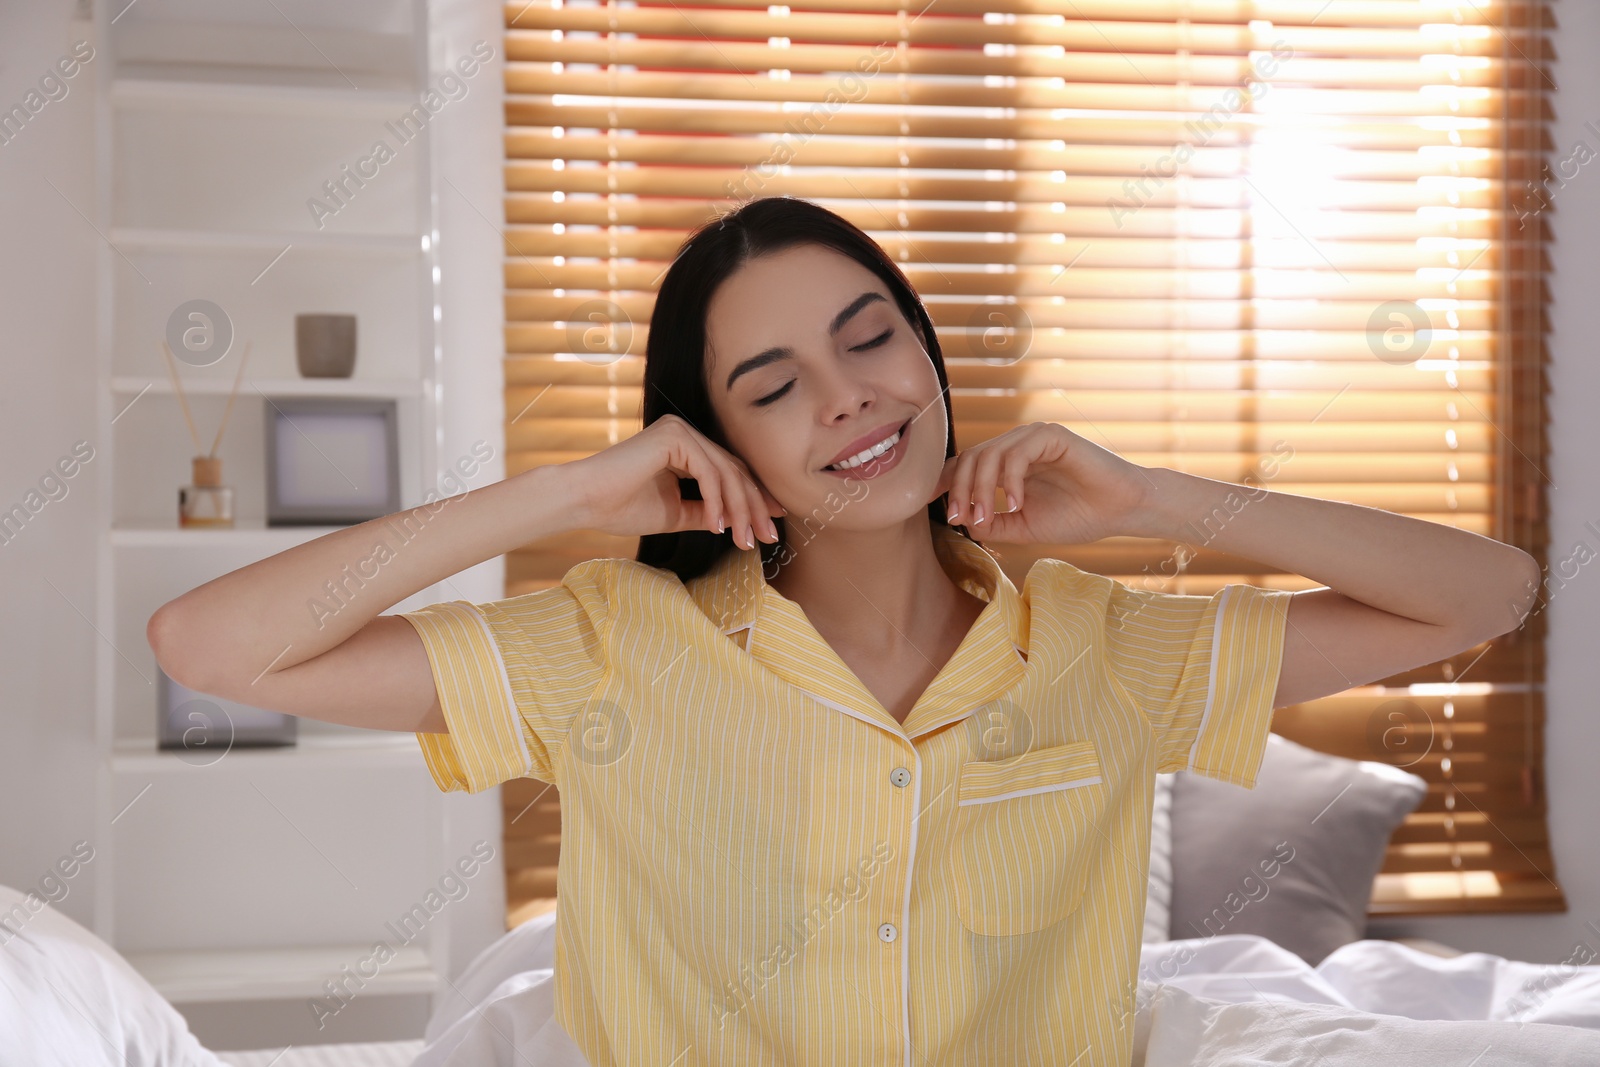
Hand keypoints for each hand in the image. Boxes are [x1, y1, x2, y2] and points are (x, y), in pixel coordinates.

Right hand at [559, 414, 784, 548]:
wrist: (584, 501)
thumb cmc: (620, 507)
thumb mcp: (675, 514)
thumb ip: (707, 513)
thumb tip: (739, 521)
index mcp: (685, 447)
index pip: (729, 473)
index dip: (753, 500)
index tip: (770, 525)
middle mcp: (685, 433)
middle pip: (733, 471)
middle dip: (754, 507)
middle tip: (768, 537)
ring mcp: (680, 431)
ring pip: (725, 473)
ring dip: (740, 510)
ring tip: (745, 540)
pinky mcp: (674, 436)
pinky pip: (708, 472)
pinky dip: (716, 502)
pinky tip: (717, 526)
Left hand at [931, 422, 1154, 545]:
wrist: (1121, 512)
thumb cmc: (1078, 517)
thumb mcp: (1023, 527)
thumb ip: (993, 523)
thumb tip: (964, 521)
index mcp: (1007, 465)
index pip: (966, 466)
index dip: (946, 484)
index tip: (936, 508)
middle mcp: (1016, 446)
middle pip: (970, 458)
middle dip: (960, 491)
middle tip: (960, 519)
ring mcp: (1033, 438)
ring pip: (989, 454)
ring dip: (980, 489)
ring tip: (984, 517)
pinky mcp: (1052, 435)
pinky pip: (1017, 453)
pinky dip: (1010, 480)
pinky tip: (1016, 504)